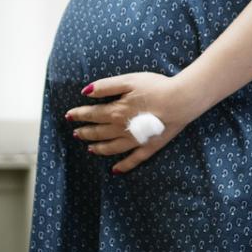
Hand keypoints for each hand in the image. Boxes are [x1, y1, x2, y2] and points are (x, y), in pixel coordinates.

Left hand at [64, 72, 203, 173]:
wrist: (182, 100)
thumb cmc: (156, 87)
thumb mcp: (129, 80)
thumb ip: (106, 86)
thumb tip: (85, 92)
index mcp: (115, 111)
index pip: (91, 114)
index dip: (79, 115)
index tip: (69, 115)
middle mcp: (121, 129)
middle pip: (98, 132)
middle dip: (85, 132)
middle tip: (76, 133)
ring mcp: (135, 141)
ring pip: (111, 148)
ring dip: (98, 149)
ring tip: (90, 149)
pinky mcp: (149, 148)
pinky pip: (133, 161)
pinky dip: (122, 166)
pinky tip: (115, 170)